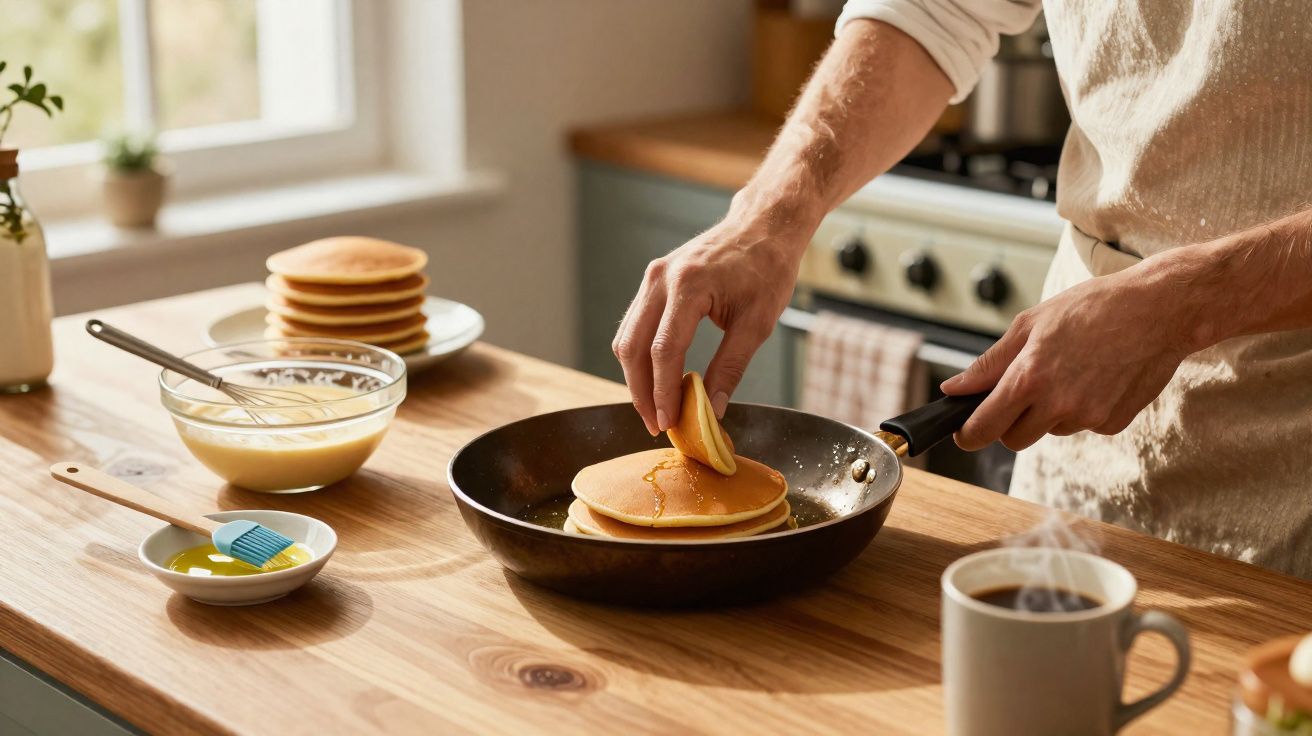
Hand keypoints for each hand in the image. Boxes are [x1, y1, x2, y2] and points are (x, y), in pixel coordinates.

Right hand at [613, 219, 804, 434]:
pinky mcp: (653, 281)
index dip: (663, 391)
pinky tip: (656, 379)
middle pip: (633, 347)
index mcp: (688, 285)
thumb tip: (713, 409)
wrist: (762, 226)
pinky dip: (640, 356)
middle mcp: (661, 279)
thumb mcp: (758, 322)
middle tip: (657, 424)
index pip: (664, 350)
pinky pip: (635, 325)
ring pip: (627, 338)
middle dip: (642, 391)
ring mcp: (652, 277)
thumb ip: (731, 366)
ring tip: (655, 408)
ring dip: (636, 377)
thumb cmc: (767, 269)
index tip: (669, 422)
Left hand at [941, 263, 1194, 450]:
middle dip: (1009, 422)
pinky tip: (1096, 377)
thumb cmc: (1093, 307)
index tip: (964, 431)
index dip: (968, 433)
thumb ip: (989, 363)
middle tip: (1020, 392)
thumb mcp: (1031, 324)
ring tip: (1070, 370)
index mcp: (1030, 378)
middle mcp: (1058, 404)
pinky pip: (1083, 426)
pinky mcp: (1113, 423)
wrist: (1159, 310)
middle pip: (1014, 439)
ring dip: (1049, 412)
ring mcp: (1088, 417)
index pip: (984, 427)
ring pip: (1050, 431)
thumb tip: (954, 388)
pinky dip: (1081, 409)